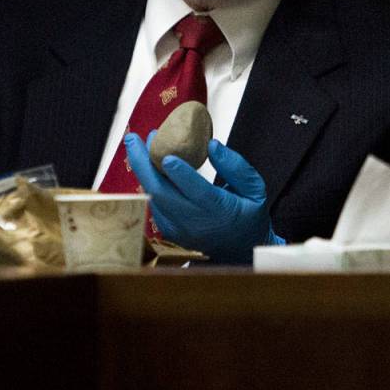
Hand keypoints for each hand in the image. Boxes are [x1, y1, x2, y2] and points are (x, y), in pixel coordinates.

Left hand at [123, 133, 284, 263]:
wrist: (239, 250)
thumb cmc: (248, 216)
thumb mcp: (255, 189)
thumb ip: (236, 167)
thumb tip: (212, 145)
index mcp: (220, 211)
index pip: (198, 193)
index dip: (181, 175)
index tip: (167, 157)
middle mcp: (195, 222)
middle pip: (162, 193)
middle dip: (143, 163)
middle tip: (134, 139)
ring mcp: (178, 228)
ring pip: (153, 196)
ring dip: (142, 169)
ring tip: (139, 145)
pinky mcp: (169, 230)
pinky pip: (154, 202)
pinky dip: (148, 181)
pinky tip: (146, 164)